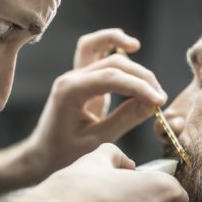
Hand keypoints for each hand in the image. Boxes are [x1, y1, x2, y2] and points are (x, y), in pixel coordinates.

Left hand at [20, 29, 167, 179]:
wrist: (42, 156)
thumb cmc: (64, 153)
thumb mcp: (97, 141)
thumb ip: (125, 119)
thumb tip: (152, 104)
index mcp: (69, 91)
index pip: (111, 78)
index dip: (139, 87)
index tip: (160, 101)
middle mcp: (70, 78)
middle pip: (112, 63)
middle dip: (140, 77)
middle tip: (159, 99)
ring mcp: (73, 76)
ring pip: (101, 49)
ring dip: (127, 56)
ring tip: (149, 74)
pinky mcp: (80, 79)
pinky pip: (93, 51)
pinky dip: (111, 45)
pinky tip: (130, 47)